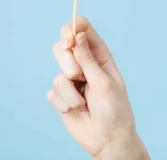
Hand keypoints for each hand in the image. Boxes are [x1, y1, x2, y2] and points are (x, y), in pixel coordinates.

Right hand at [48, 16, 145, 158]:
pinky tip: (77, 110)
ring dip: (70, 91)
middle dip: (66, 62)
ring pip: (57, 73)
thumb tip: (77, 34)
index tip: (68, 40)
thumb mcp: (104, 82)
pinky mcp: (61, 96)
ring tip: (84, 102)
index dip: (71, 28)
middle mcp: (84, 64)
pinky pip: (52, 92)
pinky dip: (64, 102)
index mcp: (100, 55)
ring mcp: (72, 80)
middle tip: (78, 76)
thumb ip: (87, 59)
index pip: (82, 28)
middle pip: (62, 46)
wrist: (107, 138)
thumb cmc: (114, 109)